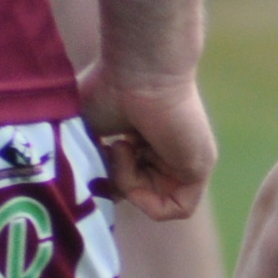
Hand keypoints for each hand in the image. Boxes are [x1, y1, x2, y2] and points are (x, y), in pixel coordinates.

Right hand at [79, 64, 213, 220]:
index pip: (128, 183)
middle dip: (113, 181)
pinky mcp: (201, 167)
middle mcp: (170, 152)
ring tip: (118, 144)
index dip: (105, 178)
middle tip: (103, 149)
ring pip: (154, 202)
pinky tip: (132, 154)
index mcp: (149, 143)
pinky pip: (176, 209)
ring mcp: (188, 161)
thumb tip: (76, 189)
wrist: (137, 69)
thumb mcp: (88, 134)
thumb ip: (87, 161)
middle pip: (140, 195)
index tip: (94, 151)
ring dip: (124, 182)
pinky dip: (144, 194)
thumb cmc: (106, 88)